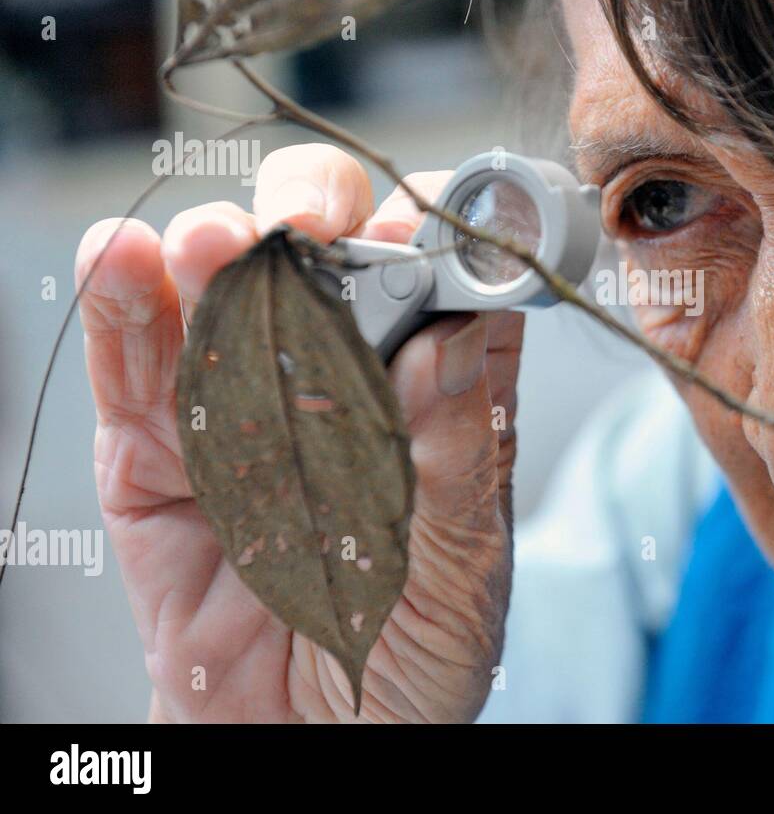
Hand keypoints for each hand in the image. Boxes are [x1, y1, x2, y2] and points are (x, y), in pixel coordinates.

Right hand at [77, 143, 519, 721]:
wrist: (314, 746)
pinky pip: (134, 370)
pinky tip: (121, 262)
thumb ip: (461, 456)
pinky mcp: (156, 451)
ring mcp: (240, 405)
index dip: (426, 236)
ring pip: (218, 291)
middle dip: (309, 218)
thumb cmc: (410, 652)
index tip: (422, 236)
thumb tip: (461, 339)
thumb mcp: (463, 566)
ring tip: (214, 244)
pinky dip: (123, 310)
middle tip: (306, 228)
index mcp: (426, 390)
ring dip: (212, 251)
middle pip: (320, 253)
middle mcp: (333, 377)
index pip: (431, 274)